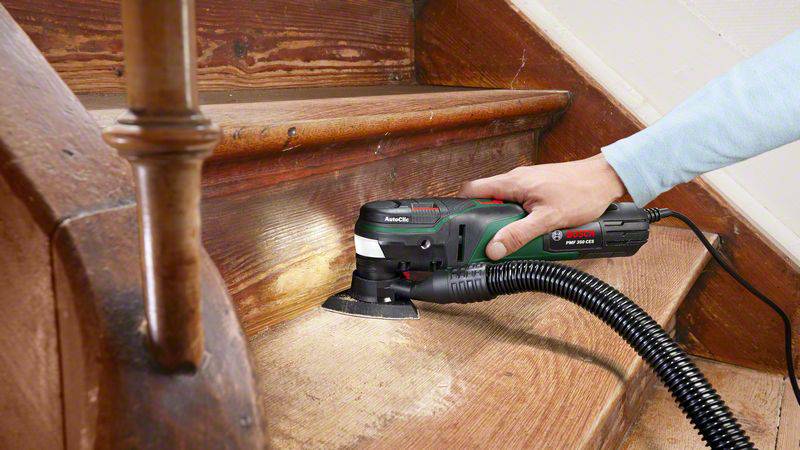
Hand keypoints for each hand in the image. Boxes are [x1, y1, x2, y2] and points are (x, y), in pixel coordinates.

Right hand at [458, 154, 625, 259]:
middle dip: (486, 221)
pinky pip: (519, 204)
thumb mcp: (548, 220)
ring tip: (514, 238)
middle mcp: (517, 179)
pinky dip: (519, 218)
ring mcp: (527, 183)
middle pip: (486, 200)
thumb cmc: (582, 192)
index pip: (472, 190)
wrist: (606, 179)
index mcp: (513, 182)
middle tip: (492, 240)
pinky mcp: (537, 189)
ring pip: (504, 204)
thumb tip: (495, 247)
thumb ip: (518, 234)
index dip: (463, 208)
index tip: (463, 227)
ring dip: (505, 222)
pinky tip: (530, 230)